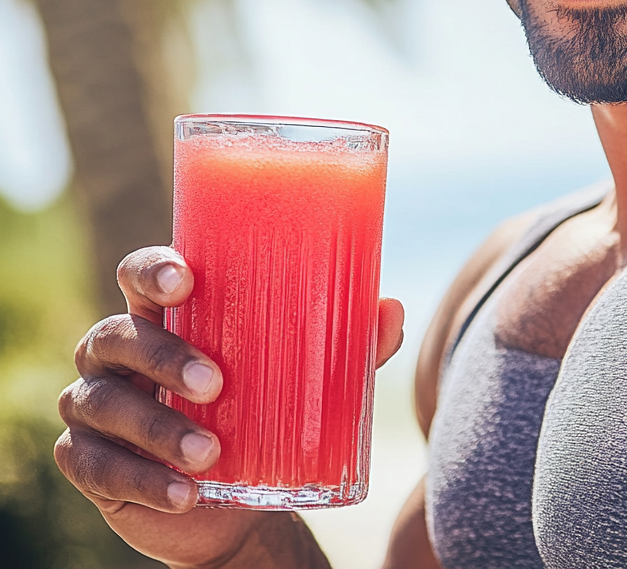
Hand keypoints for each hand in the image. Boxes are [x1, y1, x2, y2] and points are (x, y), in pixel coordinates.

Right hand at [55, 245, 404, 567]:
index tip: (187, 280)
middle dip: (163, 356)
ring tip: (210, 453)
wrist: (236, 501)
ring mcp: (96, 405)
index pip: (140, 274)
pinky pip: (96, 467)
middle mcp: (119, 351)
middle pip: (118, 336)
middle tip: (216, 381)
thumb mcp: (305, 376)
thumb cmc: (263, 410)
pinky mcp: (90, 462)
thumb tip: (392, 310)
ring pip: (101, 404)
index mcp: (165, 314)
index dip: (152, 269)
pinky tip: (185, 494)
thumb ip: (347, 344)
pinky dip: (142, 480)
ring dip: (156, 427)